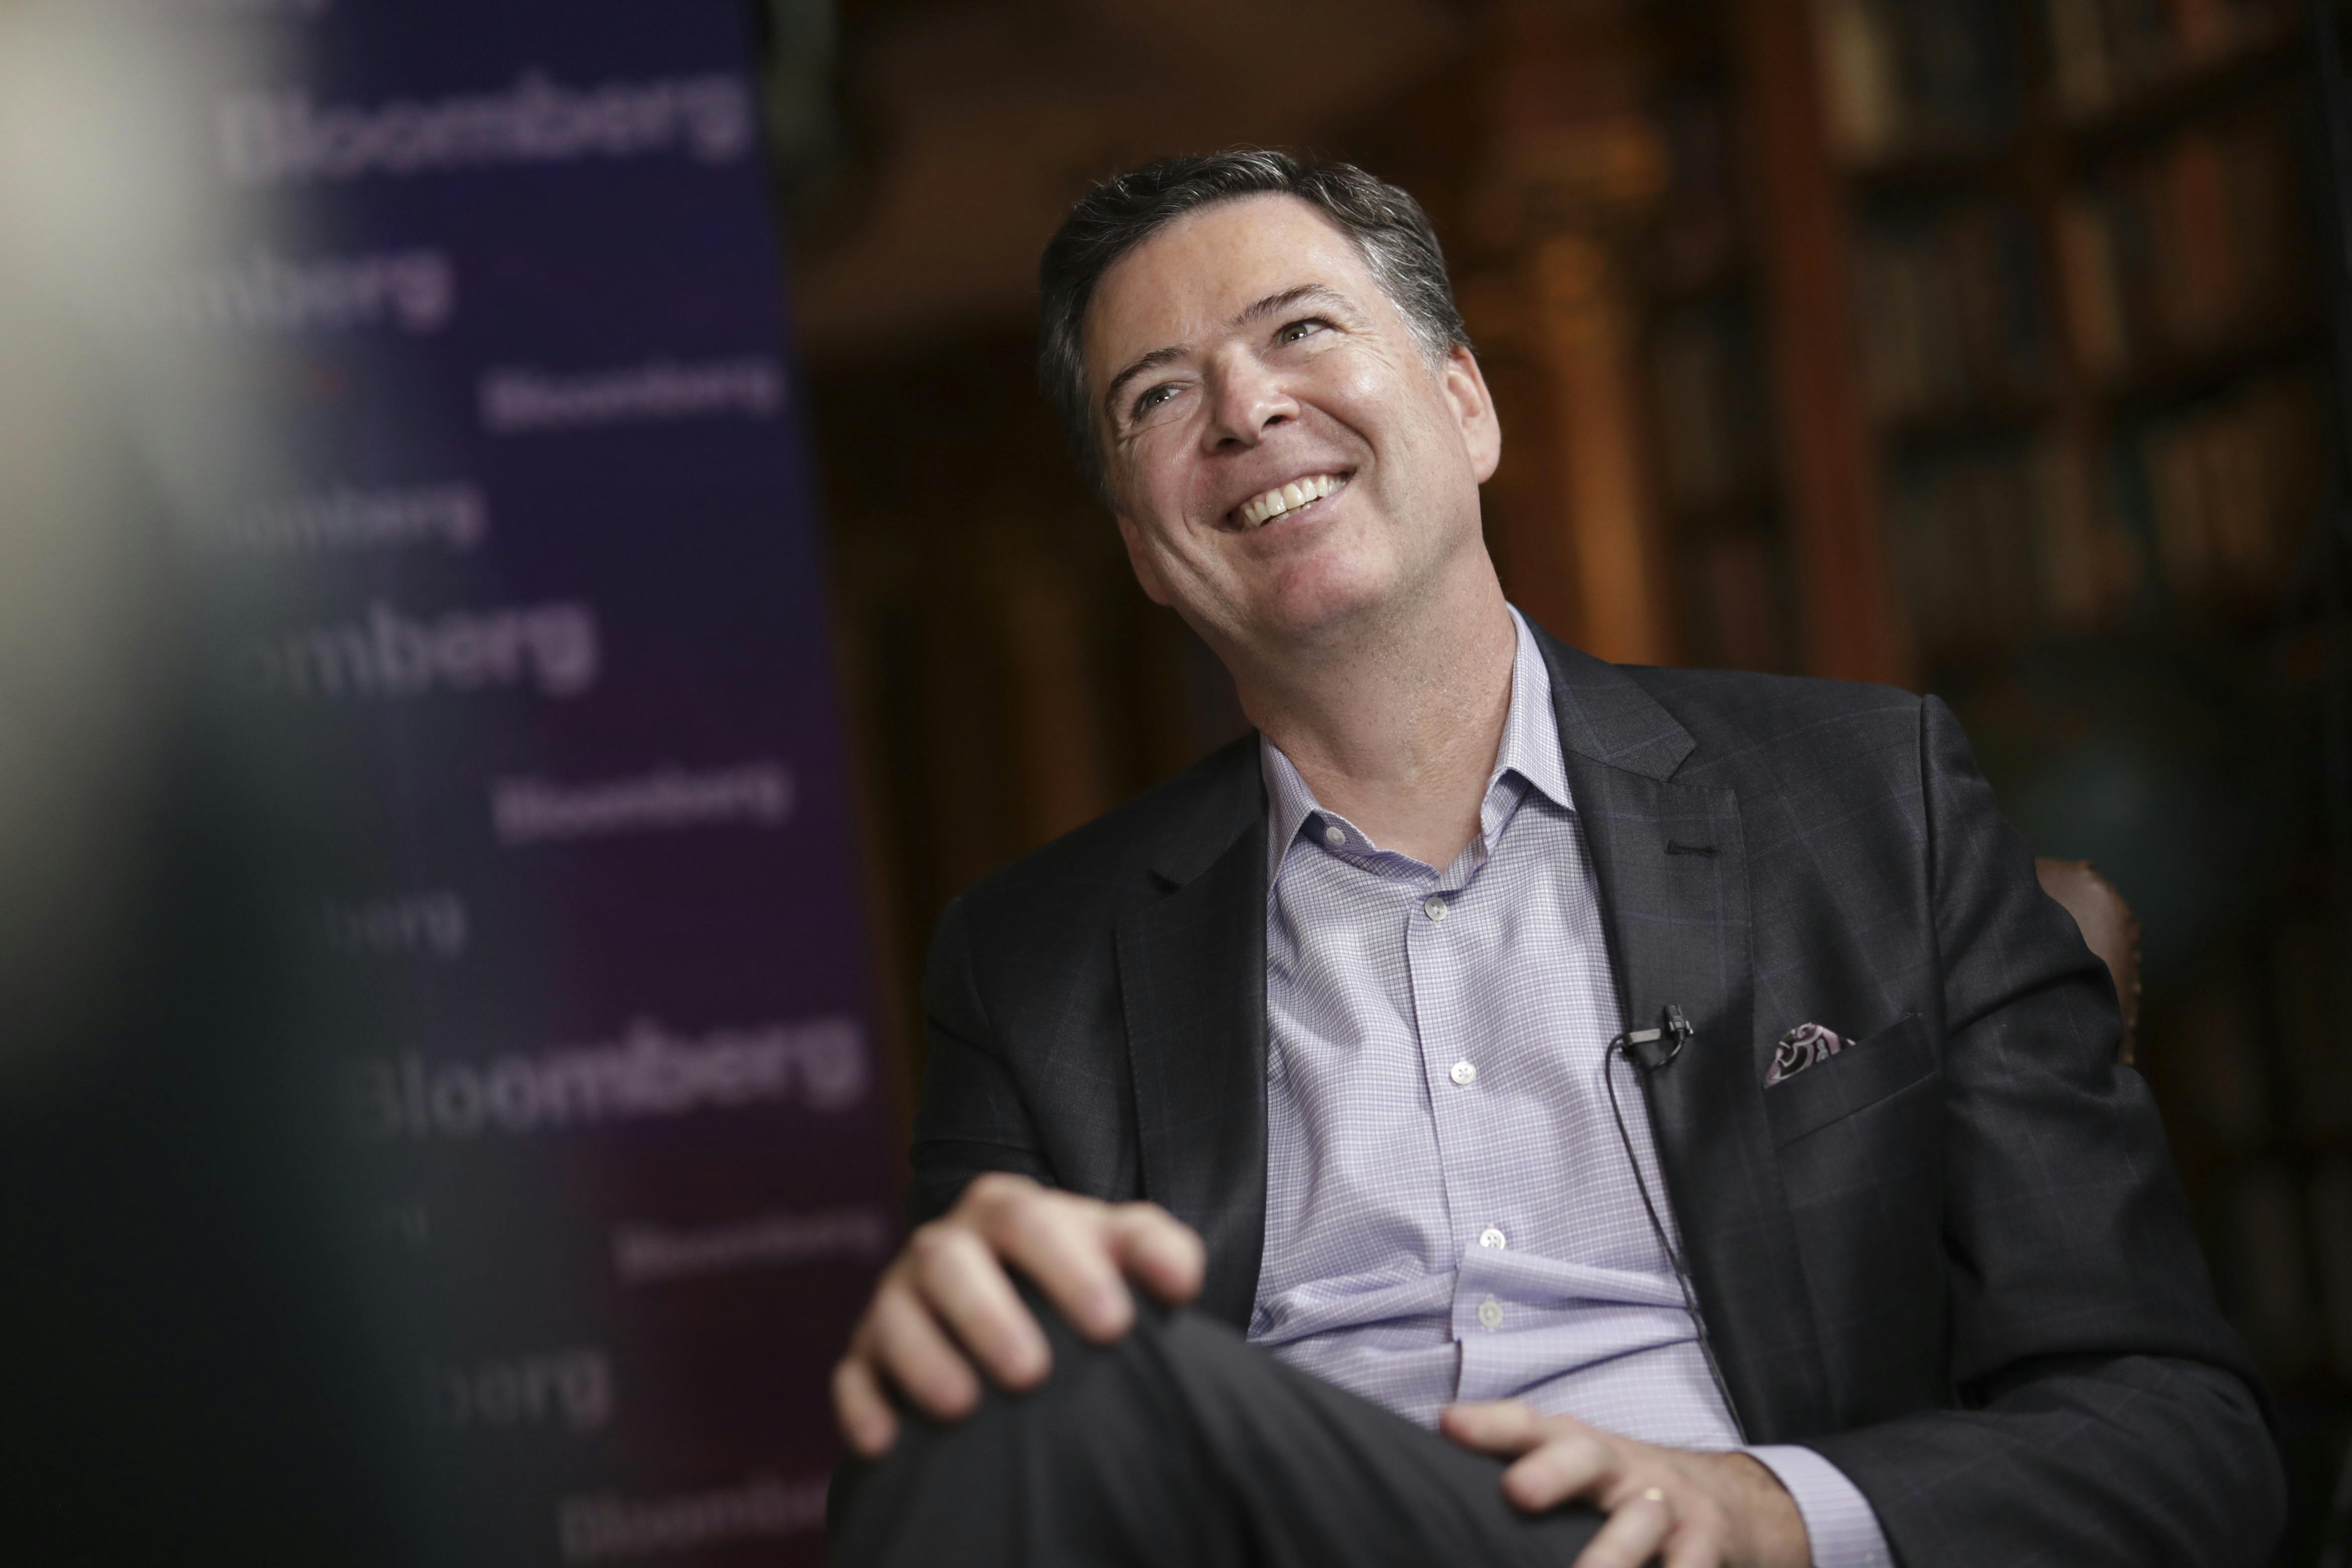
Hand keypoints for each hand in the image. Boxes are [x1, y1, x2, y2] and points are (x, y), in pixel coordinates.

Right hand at [831, 1172, 1205, 1457]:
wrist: (1019, 1299)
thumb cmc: (1076, 1272)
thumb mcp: (1121, 1247)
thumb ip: (1157, 1250)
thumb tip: (1179, 1281)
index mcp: (1003, 1209)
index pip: (1029, 1221)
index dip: (1067, 1268)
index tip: (1113, 1325)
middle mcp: (943, 1246)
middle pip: (950, 1261)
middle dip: (987, 1314)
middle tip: (1033, 1373)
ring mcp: (898, 1299)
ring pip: (894, 1316)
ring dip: (924, 1358)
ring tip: (963, 1406)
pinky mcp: (866, 1354)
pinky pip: (852, 1376)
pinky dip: (863, 1406)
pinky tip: (885, 1442)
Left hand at [1440, 1401, 1808, 1567]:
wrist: (1728, 1500)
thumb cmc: (1623, 1489)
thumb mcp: (1578, 1469)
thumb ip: (1520, 1469)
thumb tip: (1432, 1488)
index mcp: (1578, 1446)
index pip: (1530, 1425)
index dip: (1491, 1423)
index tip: (1449, 1425)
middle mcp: (1622, 1468)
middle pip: (1585, 1457)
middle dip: (1552, 1471)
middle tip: (1516, 1492)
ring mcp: (1667, 1505)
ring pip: (1639, 1523)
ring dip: (1611, 1554)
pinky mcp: (1706, 1544)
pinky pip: (1689, 1566)